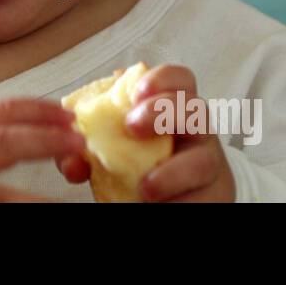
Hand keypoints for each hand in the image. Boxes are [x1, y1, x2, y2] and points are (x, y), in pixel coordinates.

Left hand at [55, 64, 235, 201]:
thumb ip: (87, 150)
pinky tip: (159, 205)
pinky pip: (205, 197)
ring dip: (174, 172)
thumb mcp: (112, 148)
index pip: (180, 80)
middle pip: (196, 111)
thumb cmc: (141, 162)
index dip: (163, 79)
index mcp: (172, 109)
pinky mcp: (214, 195)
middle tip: (132, 127)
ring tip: (146, 187)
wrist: (169, 197)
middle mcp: (195, 133)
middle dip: (163, 113)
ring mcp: (208, 165)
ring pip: (205, 161)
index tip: (136, 92)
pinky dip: (181, 201)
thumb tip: (71, 162)